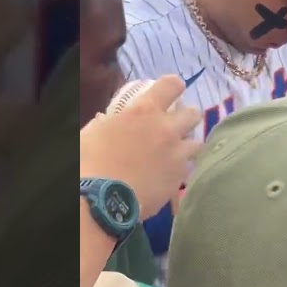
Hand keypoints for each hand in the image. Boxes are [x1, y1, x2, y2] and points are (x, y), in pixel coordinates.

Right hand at [79, 75, 201, 219]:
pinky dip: (180, 172)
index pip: (171, 85)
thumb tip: (105, 122)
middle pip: (193, 114)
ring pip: (197, 144)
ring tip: (177, 154)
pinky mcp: (179, 181)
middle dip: (187, 117)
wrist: (100, 201)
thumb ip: (105, 124)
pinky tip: (168, 178)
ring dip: (188, 146)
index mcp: (144, 111)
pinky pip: (187, 171)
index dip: (174, 86)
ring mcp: (177, 156)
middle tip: (176, 125)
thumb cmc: (89, 162)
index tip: (172, 90)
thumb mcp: (91, 134)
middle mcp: (167, 129)